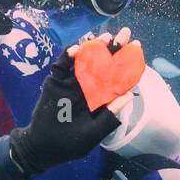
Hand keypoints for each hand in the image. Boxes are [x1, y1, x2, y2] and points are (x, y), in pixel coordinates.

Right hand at [8, 30, 136, 177]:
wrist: (42, 146)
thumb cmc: (71, 144)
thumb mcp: (93, 134)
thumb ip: (109, 116)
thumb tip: (129, 96)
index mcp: (102, 99)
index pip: (118, 77)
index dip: (127, 63)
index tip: (137, 47)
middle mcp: (90, 87)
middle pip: (104, 64)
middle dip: (114, 48)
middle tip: (125, 33)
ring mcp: (73, 83)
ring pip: (85, 60)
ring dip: (94, 47)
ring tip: (104, 37)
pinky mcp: (56, 81)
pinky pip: (63, 65)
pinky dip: (69, 56)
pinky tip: (77, 49)